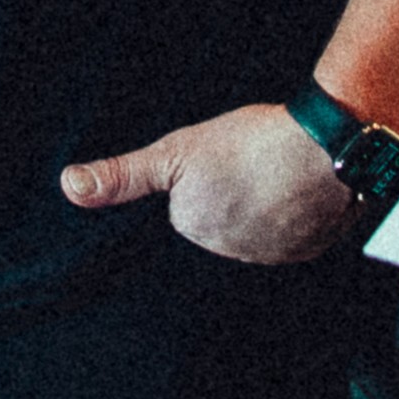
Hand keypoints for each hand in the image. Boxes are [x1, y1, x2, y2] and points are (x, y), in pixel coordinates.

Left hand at [61, 101, 361, 265]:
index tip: (219, 161)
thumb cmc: (253, 144)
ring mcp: (272, 254)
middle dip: (228, 195)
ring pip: (256, 227)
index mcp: (193, 229)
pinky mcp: (308, 249)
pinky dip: (294, 214)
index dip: (199, 180)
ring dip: (262, 205)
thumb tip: (70, 187)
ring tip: (273, 170)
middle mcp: (229, 252)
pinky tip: (297, 187)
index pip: (184, 208)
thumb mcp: (176, 151)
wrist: (328, 148)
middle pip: (219, 219)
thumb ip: (124, 175)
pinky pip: (293, 234)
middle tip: (247, 161)